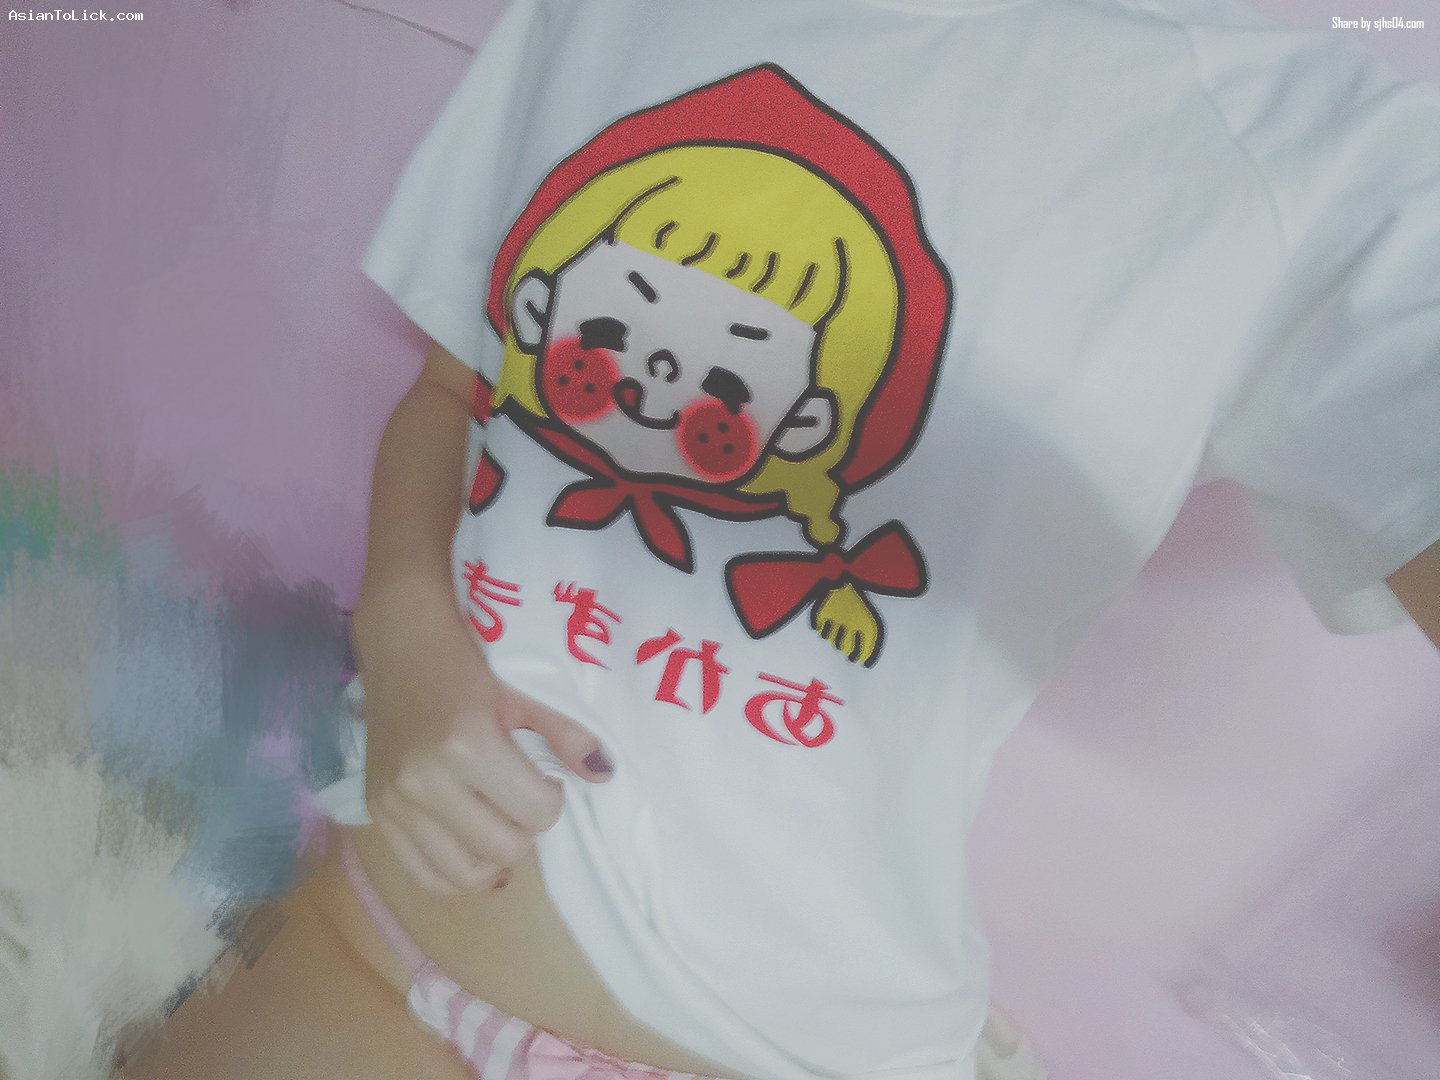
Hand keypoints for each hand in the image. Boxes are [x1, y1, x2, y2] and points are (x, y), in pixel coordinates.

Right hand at [352, 582, 614, 894]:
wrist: (401, 648)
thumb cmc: (467, 667)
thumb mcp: (524, 693)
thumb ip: (566, 734)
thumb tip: (604, 773)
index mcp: (466, 745)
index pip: (536, 813)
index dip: (550, 798)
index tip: (541, 775)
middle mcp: (424, 782)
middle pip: (503, 849)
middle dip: (524, 829)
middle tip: (519, 797)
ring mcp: (394, 802)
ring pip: (463, 874)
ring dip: (492, 855)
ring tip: (497, 822)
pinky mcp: (376, 813)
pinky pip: (423, 874)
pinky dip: (455, 873)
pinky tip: (472, 849)